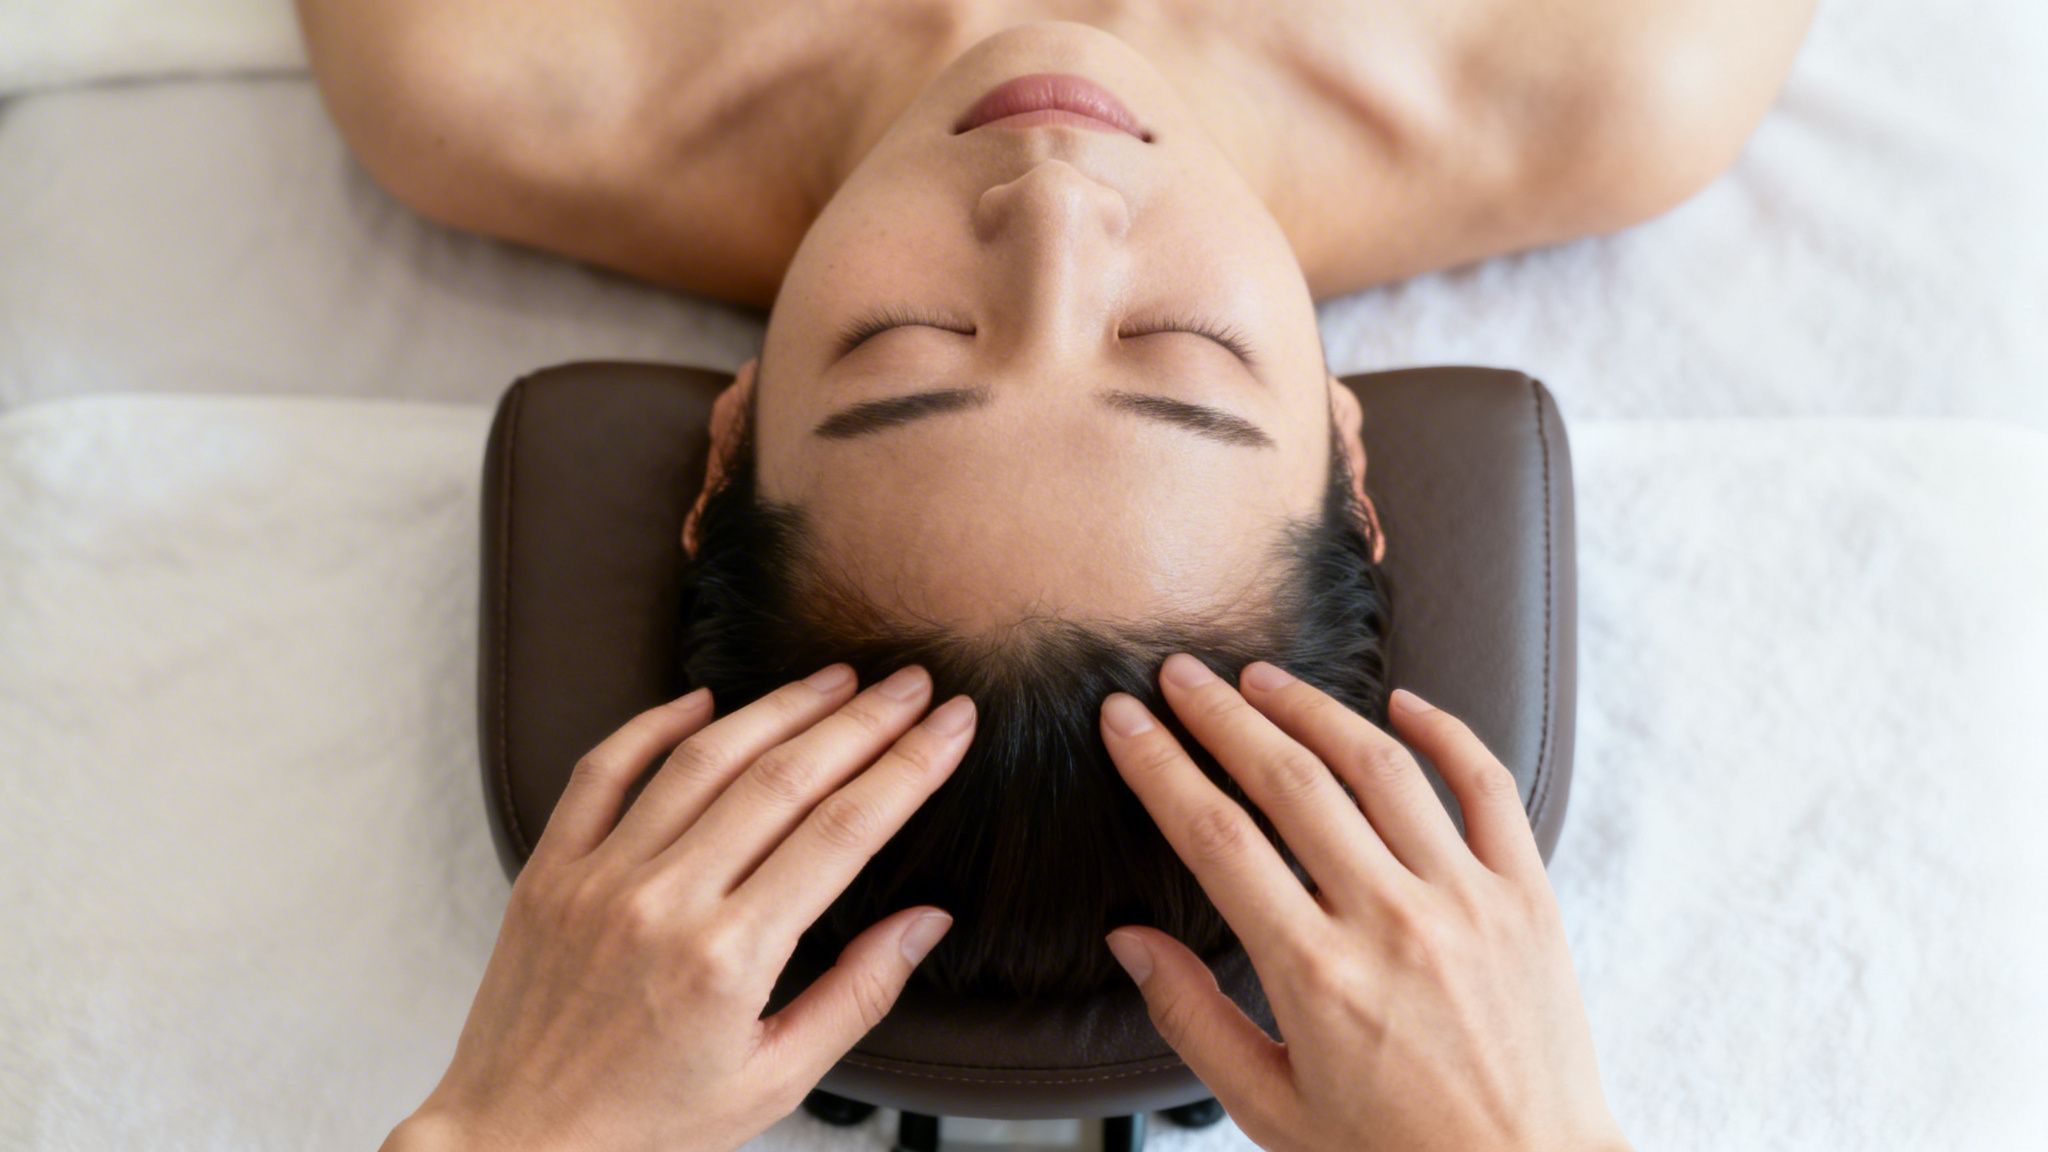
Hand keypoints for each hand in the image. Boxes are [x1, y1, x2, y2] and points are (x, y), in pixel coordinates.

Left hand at [390, 663, 974, 1151]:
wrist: (513, 1143)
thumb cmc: (648, 1125)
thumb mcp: (774, 1082)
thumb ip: (857, 996)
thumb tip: (928, 921)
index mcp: (730, 959)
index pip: (845, 832)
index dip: (909, 767)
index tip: (953, 724)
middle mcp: (665, 902)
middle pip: (785, 778)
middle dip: (863, 721)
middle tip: (913, 682)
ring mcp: (601, 877)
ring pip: (703, 758)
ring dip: (779, 707)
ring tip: (836, 679)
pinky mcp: (551, 870)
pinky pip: (602, 770)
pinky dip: (653, 724)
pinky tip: (704, 700)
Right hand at [1097, 654, 1626, 1151]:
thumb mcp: (1271, 1107)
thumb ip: (1193, 1019)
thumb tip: (1129, 940)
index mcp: (1316, 976)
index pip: (1216, 839)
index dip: (1160, 766)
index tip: (1125, 721)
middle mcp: (1391, 923)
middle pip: (1289, 780)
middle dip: (1220, 715)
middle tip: (1179, 674)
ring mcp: (1466, 901)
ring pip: (1379, 766)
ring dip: (1312, 708)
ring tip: (1263, 677)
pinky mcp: (1526, 898)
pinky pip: (1487, 787)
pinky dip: (1444, 733)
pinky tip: (1401, 704)